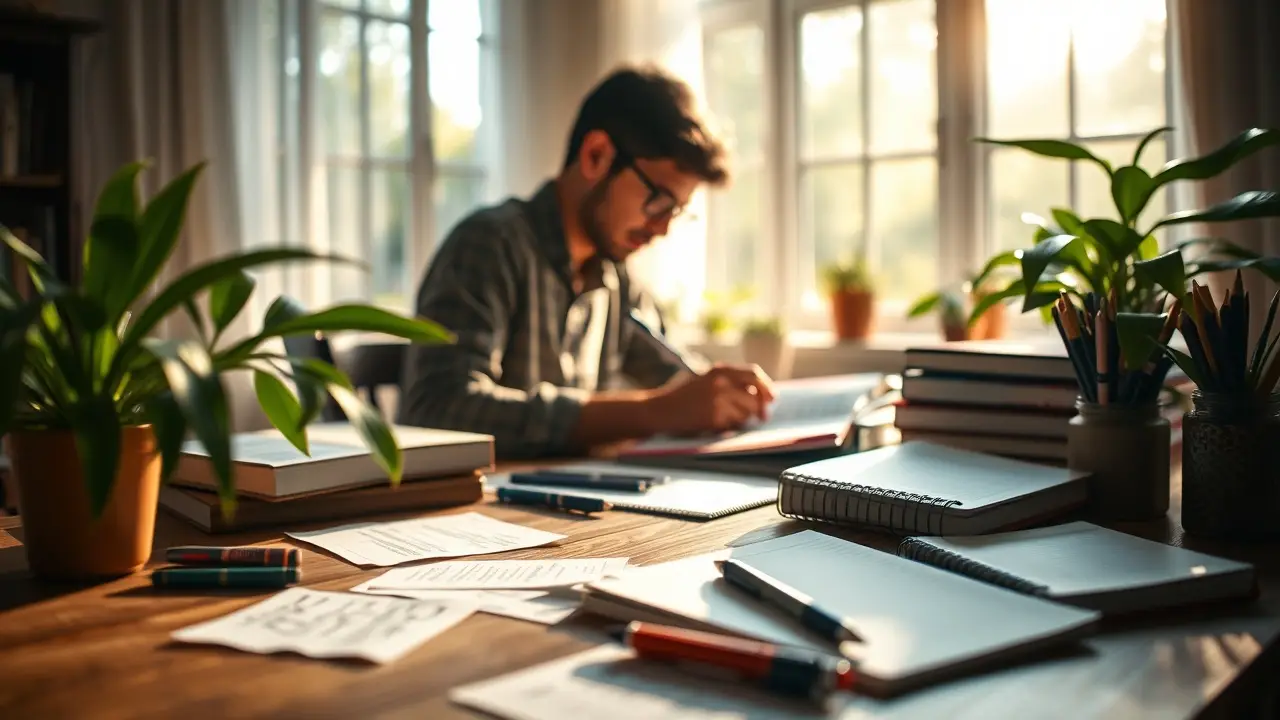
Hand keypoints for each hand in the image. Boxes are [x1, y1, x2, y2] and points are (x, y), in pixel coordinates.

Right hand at [645, 364, 775, 435]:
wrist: (658, 409)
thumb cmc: (683, 396)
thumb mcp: (706, 380)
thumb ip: (731, 383)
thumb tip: (761, 395)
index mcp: (720, 370)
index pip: (754, 374)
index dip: (766, 387)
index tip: (772, 398)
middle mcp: (720, 383)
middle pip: (755, 397)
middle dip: (760, 408)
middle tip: (761, 416)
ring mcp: (717, 401)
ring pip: (746, 414)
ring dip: (742, 418)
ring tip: (725, 417)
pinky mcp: (713, 418)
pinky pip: (733, 425)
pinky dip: (729, 427)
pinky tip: (714, 423)